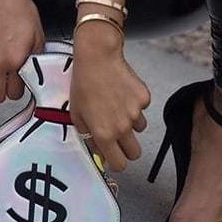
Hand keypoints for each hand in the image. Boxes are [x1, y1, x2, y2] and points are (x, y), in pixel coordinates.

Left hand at [69, 38, 150, 172]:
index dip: (117, 161)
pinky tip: (122, 91)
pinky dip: (135, 103)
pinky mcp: (144, 98)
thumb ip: (89, 137)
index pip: (120, 165)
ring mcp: (135, 112)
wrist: (98, 57)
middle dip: (127, 147)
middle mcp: (122, 127)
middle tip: (118, 133)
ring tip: (116, 104)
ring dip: (131, 122)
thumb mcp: (77, 114)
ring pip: (140, 129)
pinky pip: (143, 108)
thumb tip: (99, 153)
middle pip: (135, 153)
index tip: (113, 155)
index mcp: (104, 134)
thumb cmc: (84, 83)